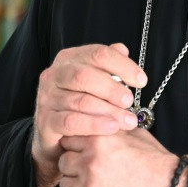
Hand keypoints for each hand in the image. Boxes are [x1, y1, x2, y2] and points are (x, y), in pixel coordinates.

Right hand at [32, 43, 146, 186]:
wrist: (56, 136)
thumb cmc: (80, 105)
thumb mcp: (94, 83)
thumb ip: (106, 65)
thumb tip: (122, 49)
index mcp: (68, 59)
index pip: (97, 54)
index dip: (122, 65)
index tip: (142, 81)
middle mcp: (53, 75)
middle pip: (85, 76)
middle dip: (112, 89)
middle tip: (130, 102)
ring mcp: (47, 98)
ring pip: (80, 101)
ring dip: (109, 111)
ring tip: (128, 121)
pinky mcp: (45, 122)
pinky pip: (71, 122)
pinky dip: (94, 124)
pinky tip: (112, 128)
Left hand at [59, 129, 187, 186]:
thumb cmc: (159, 166)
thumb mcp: (138, 136)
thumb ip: (114, 128)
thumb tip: (103, 121)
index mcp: (100, 139)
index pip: (69, 137)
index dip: (77, 145)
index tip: (85, 152)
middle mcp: (90, 161)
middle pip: (63, 161)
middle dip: (74, 166)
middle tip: (91, 172)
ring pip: (64, 185)